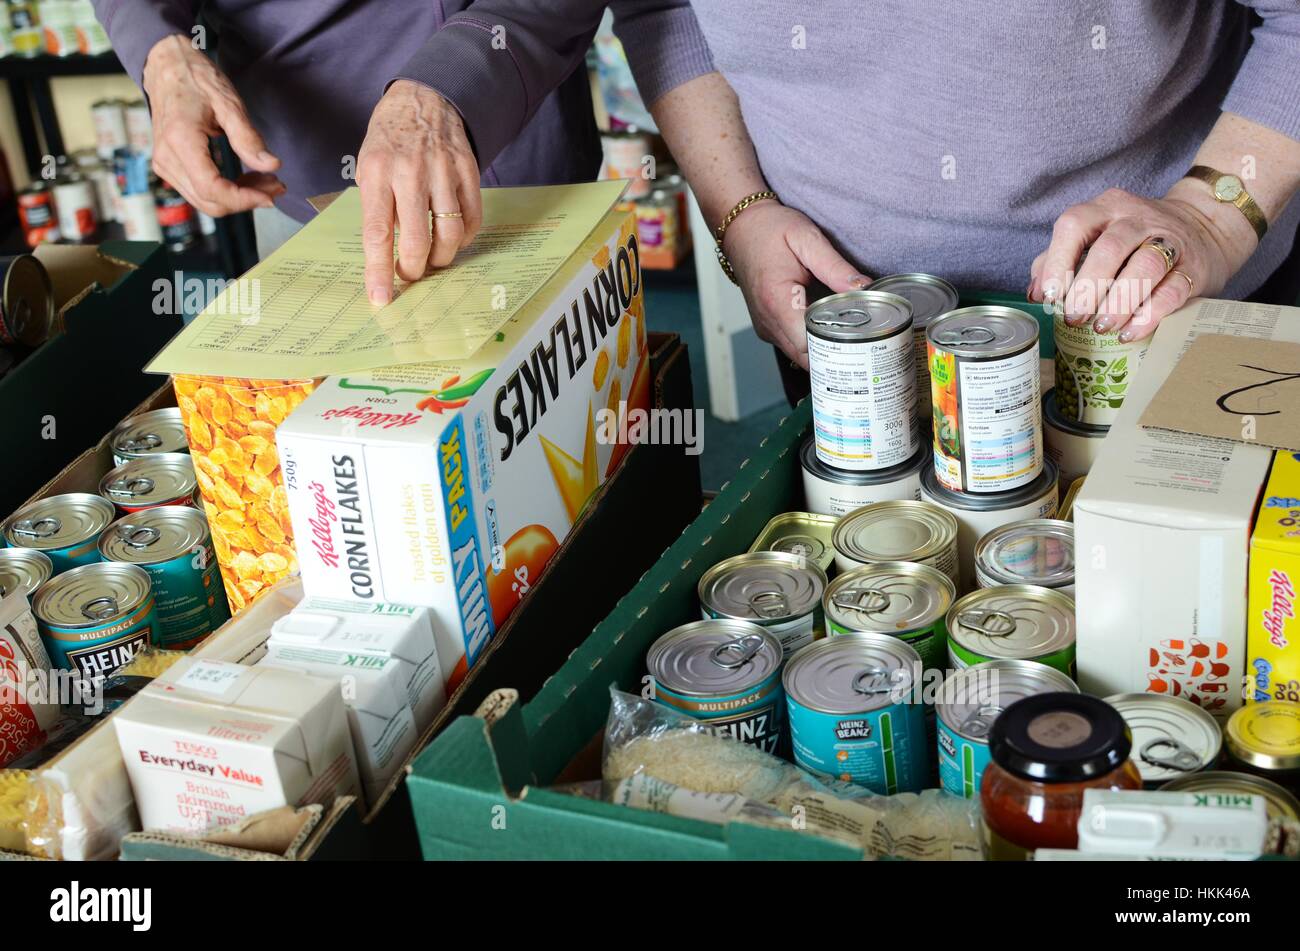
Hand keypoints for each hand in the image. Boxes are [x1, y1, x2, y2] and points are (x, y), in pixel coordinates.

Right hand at [142, 35, 283, 215]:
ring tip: (266, 180)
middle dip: (247, 200)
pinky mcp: (169, 167)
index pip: (212, 189)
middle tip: (276, 186)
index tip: (271, 195)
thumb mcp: (229, 103)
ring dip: (239, 198)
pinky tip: (248, 179)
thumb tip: (272, 166)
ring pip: (206, 201)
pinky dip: (227, 191)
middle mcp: (167, 158)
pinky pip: (200, 191)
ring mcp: (164, 165)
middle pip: (210, 202)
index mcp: (180, 140)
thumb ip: (249, 138)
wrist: (166, 65)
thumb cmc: (196, 79)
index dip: (244, 200)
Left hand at [356, 80, 482, 305]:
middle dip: (414, 269)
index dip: (379, 270)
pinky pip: (471, 219)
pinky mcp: (468, 171)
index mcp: (377, 172)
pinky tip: (452, 238)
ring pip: (449, 234)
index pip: (377, 233)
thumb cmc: (389, 140)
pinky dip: (463, 238)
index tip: (380, 298)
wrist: (423, 99)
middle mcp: (410, 172)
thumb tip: (389, 254)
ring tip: (433, 258)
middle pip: (417, 240)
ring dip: (441, 258)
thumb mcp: (368, 167)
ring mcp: (442, 170)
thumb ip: (378, 208)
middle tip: (411, 274)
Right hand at [723, 201, 868, 367]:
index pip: (809, 344)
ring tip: (847, 334)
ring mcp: (766, 327)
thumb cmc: (770, 230)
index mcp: (777, 301)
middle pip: (806, 358)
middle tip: (862, 342)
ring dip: (823, 350)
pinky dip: (811, 342)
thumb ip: (835, 266)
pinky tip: (827, 326)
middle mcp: (768, 321)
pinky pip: (792, 345)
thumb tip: (863, 288)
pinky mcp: (767, 327)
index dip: (835, 347)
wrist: (741, 229)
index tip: (859, 338)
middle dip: (834, 354)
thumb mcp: (807, 239)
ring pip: (799, 356)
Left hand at [1028, 186, 1254, 341]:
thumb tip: (1035, 293)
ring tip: (1101, 327)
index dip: (1058, 261)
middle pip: (1110, 248)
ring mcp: (1170, 239)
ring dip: (1119, 302)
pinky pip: (1172, 290)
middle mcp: (1137, 218)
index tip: (1051, 296)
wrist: (1205, 228)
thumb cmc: (1133, 240)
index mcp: (1104, 208)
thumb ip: (1060, 259)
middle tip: (1074, 318)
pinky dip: (1148, 315)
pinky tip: (1129, 332)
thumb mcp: (1095, 238)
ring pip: (1145, 266)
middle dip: (1088, 287)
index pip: (1074, 225)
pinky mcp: (1194, 266)